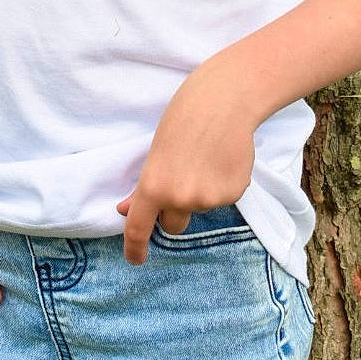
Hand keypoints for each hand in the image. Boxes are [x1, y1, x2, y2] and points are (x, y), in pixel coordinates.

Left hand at [116, 53, 257, 265]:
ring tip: (206, 157)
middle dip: (174, 211)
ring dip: (201, 193)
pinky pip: (223, 198)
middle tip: (182, 177)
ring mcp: (209, 199)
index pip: (138, 229)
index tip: (136, 259)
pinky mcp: (234, 194)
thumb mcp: (156, 151)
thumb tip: (126, 210)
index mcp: (154, 186)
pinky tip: (223, 158)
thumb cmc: (184, 118)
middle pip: (173, 225)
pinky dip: (222, 184)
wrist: (225, 100)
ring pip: (200, 208)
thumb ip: (145, 186)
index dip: (134, 249)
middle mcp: (180, 199)